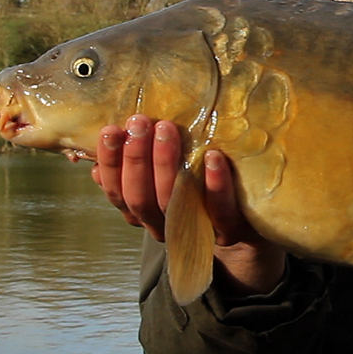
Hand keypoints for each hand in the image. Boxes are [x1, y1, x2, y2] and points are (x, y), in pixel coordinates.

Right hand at [91, 114, 284, 293]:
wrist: (246, 231)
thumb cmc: (198, 190)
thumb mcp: (163, 176)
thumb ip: (138, 162)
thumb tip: (106, 137)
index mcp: (143, 211)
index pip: (117, 191)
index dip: (110, 163)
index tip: (110, 130)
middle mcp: (164, 224)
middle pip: (141, 198)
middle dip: (135, 159)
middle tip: (139, 122)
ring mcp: (195, 228)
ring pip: (172, 201)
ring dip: (166, 163)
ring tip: (166, 128)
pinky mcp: (229, 229)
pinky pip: (219, 210)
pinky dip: (214, 184)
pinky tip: (212, 156)